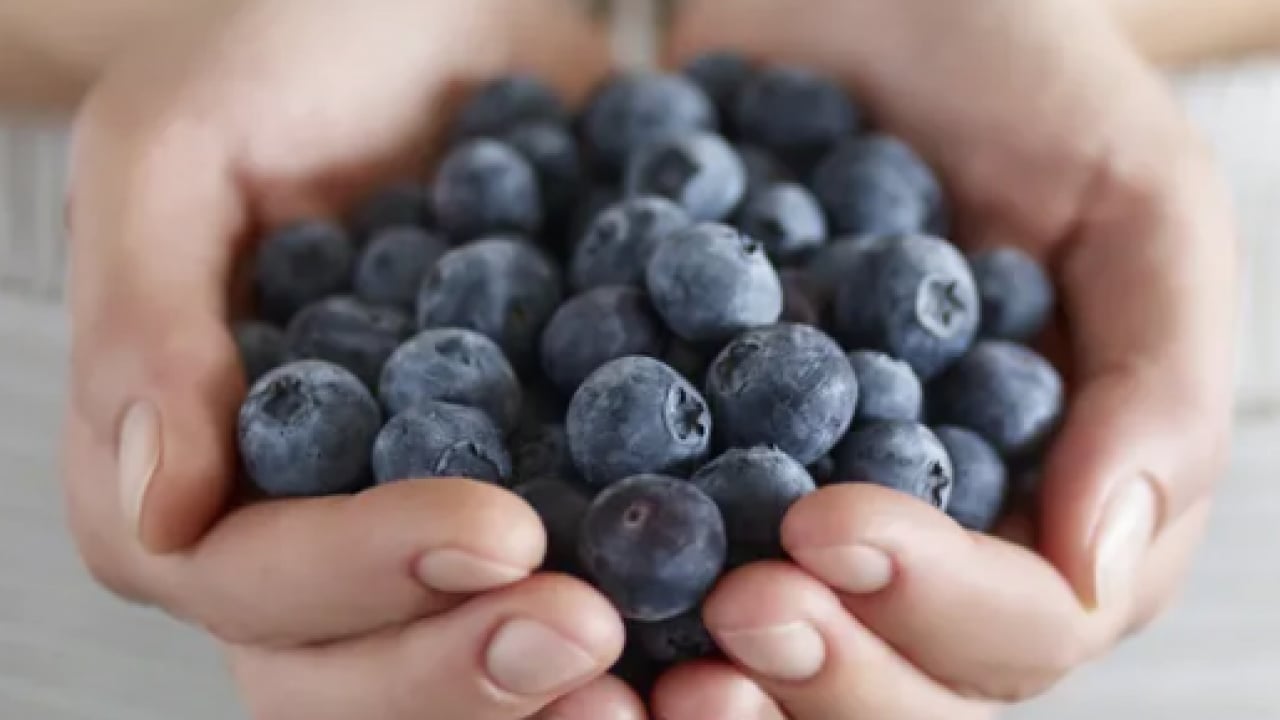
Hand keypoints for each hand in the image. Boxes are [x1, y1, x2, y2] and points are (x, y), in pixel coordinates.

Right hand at [62, 1, 644, 716]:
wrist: (436, 24)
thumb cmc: (287, 55)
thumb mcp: (181, 141)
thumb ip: (145, 317)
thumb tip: (159, 509)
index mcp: (197, 469)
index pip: (251, 579)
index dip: (366, 577)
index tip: (497, 533)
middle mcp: (307, 530)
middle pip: (354, 674)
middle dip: (469, 668)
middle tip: (593, 629)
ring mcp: (426, 521)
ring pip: (466, 658)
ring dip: (563, 689)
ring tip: (674, 672)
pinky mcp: (540, 484)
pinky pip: (583, 578)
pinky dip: (656, 623)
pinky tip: (733, 615)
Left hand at [657, 0, 1235, 716]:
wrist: (857, 2)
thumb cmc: (1019, 77)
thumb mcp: (1133, 196)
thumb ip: (1158, 379)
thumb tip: (1099, 559)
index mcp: (1058, 499)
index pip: (1023, 619)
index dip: (935, 606)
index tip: (833, 530)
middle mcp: (937, 533)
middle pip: (898, 675)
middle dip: (822, 665)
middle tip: (736, 612)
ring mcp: (812, 503)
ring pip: (780, 652)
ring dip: (716, 672)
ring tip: (636, 644)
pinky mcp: (706, 461)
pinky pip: (668, 553)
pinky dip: (621, 589)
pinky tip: (560, 580)